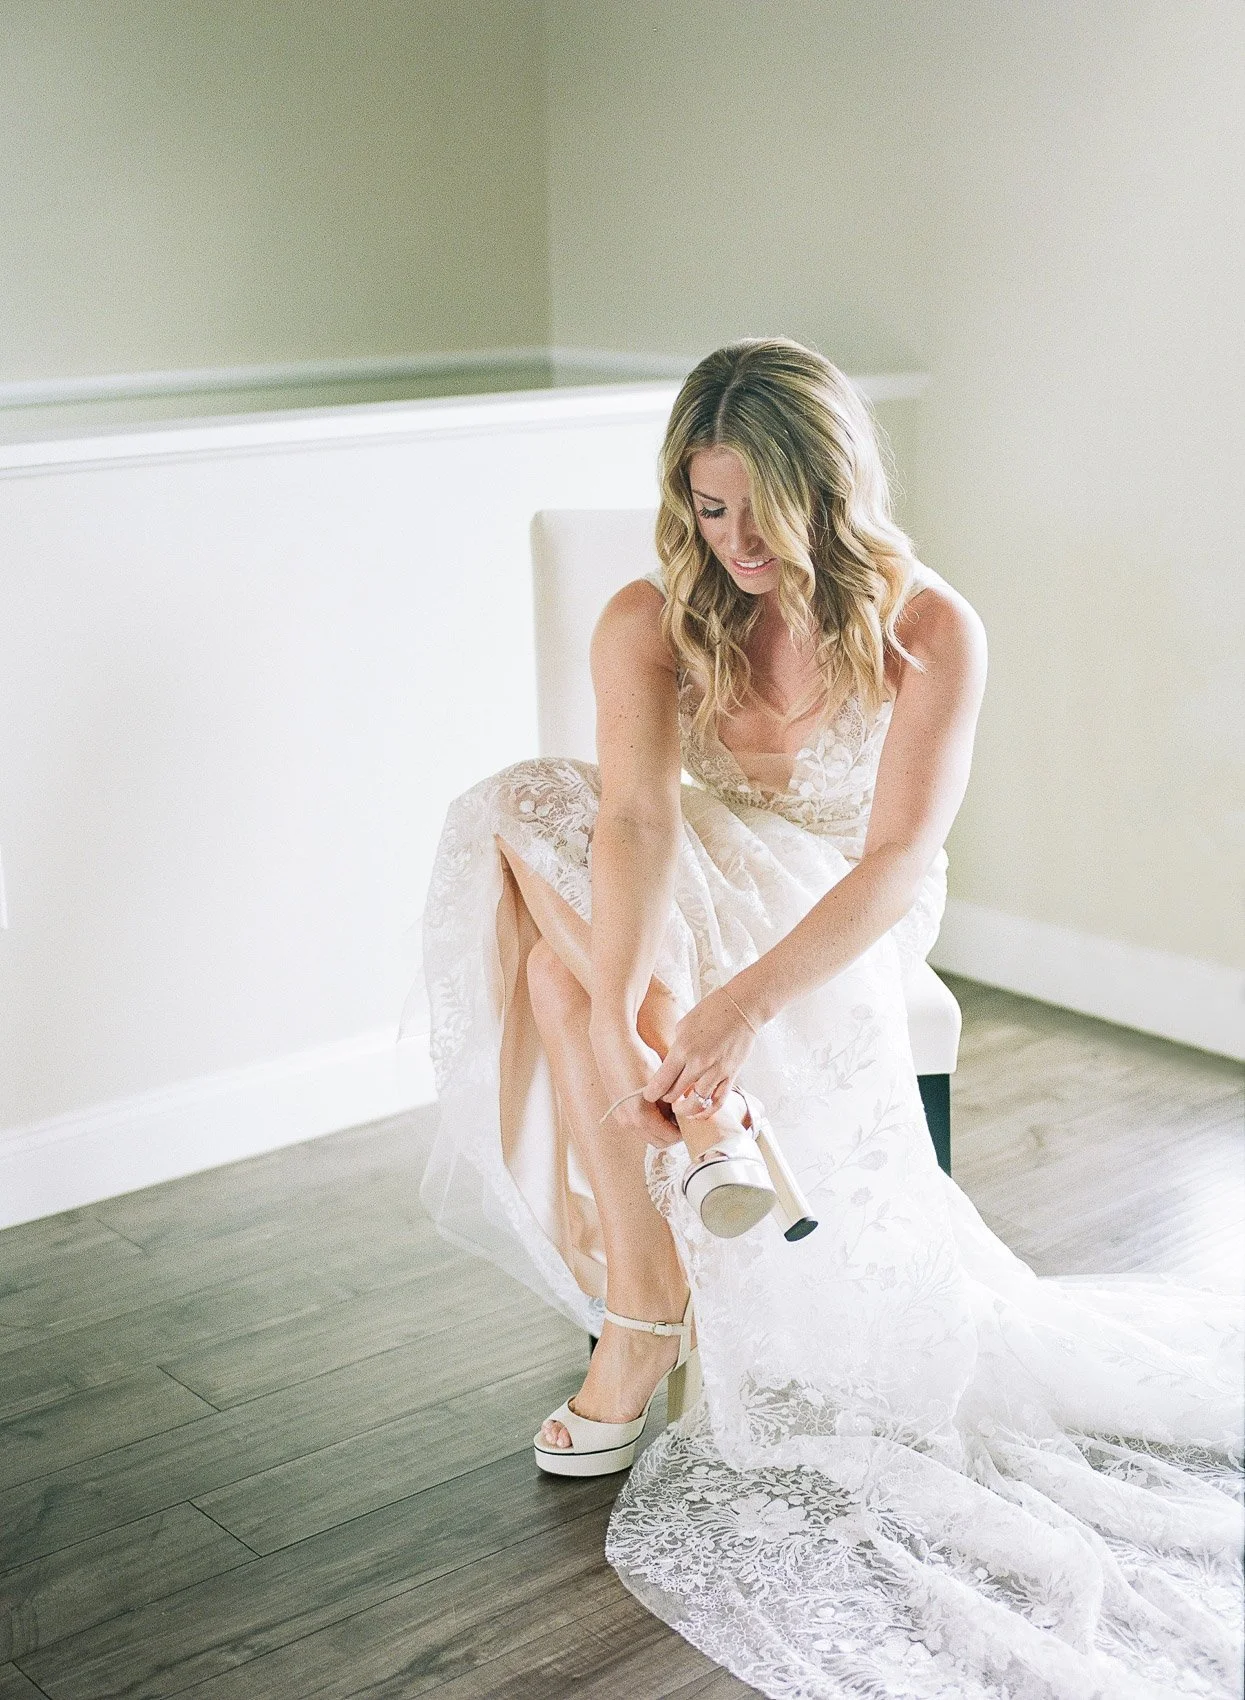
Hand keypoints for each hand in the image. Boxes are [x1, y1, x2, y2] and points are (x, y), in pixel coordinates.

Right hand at [591, 1022, 682, 1148]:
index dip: (685, 1132)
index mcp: (641, 1117)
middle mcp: (629, 1123)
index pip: (670, 1137)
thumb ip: (674, 1105)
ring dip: (662, 1129)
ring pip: (649, 1135)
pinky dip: (651, 1123)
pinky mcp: (618, 1112)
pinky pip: (639, 1127)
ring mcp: (621, 1119)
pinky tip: (659, 1107)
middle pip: (659, 1142)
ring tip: (672, 1112)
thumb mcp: (664, 1083)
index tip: (693, 1121)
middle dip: (674, 1134)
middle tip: (685, 1118)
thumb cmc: (640, 1059)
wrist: (613, 1045)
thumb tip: (685, 1116)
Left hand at [642, 987, 756, 1118]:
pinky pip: (718, 1101)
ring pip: (697, 1103)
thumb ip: (675, 1050)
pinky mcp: (731, 1075)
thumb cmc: (711, 1012)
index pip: (661, 1081)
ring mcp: (717, 1071)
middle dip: (666, 1099)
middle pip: (675, 1094)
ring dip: (685, 1110)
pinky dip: (707, 1111)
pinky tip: (699, 1112)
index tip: (649, 1096)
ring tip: (680, 1109)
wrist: (742, 1008)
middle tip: (663, 1099)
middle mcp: (699, 1063)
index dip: (652, 1093)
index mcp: (683, 1049)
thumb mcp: (683, 1026)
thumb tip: (669, 1068)